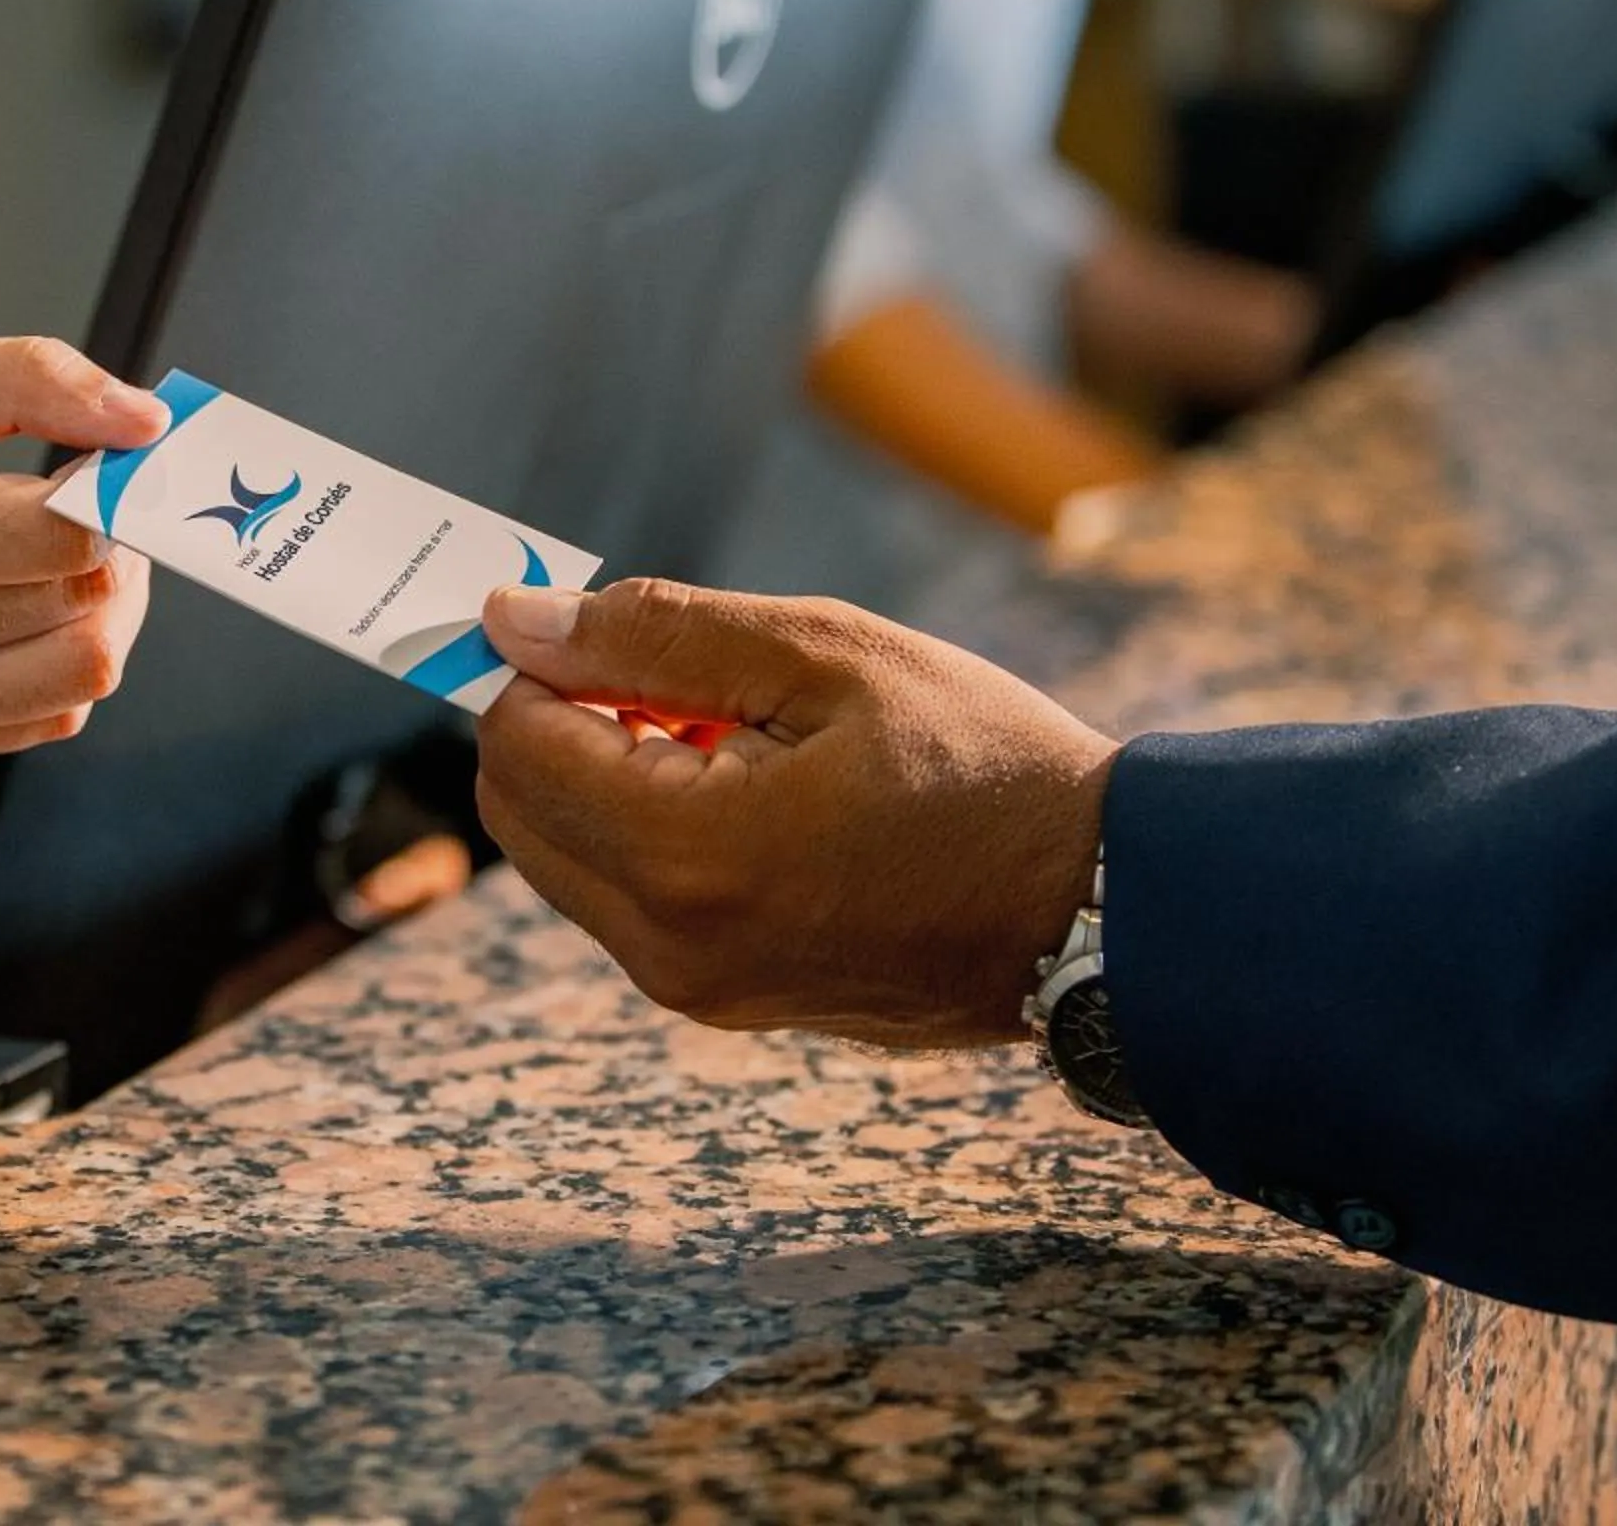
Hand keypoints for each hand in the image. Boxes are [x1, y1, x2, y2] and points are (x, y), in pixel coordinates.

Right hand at [0, 336, 164, 755]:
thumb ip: (28, 379)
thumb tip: (147, 420)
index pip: (59, 538)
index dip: (116, 494)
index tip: (113, 455)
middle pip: (81, 608)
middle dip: (120, 545)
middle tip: (91, 493)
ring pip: (82, 673)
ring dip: (105, 607)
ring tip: (61, 547)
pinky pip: (46, 716)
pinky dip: (62, 657)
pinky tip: (19, 598)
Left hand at [472, 579, 1118, 1048]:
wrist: (1103, 909)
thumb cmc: (982, 766)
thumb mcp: (826, 657)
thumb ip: (653, 634)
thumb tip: (513, 622)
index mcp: (685, 854)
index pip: (516, 740)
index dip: (538, 662)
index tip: (600, 617)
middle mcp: (666, 944)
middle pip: (519, 807)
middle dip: (564, 721)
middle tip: (677, 668)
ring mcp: (693, 987)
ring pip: (566, 854)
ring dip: (609, 775)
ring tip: (741, 729)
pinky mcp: (724, 999)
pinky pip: (628, 898)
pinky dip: (651, 828)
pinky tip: (756, 785)